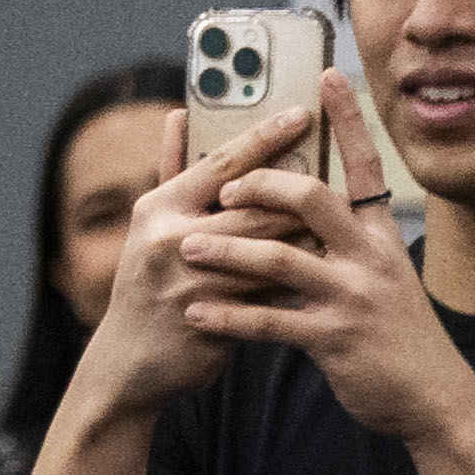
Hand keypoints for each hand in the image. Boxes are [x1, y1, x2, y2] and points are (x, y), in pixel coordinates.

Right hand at [56, 83, 336, 440]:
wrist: (130, 361)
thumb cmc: (149, 282)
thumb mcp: (150, 224)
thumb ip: (173, 168)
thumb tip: (182, 113)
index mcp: (158, 208)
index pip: (221, 161)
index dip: (266, 136)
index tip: (304, 113)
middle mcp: (171, 241)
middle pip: (257, 207)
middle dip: (303, 195)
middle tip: (343, 176)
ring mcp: (193, 283)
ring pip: (272, 252)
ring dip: (311, 239)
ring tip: (344, 223)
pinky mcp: (216, 321)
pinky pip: (272, 296)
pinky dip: (301, 282)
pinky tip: (327, 274)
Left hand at [163, 67, 472, 441]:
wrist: (432, 397)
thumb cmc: (394, 330)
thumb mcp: (379, 275)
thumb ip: (344, 240)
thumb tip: (298, 203)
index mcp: (379, 236)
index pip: (363, 166)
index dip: (347, 121)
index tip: (325, 76)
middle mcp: (370, 257)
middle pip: (313, 199)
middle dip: (262, 184)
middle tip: (223, 185)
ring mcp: (354, 297)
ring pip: (280, 258)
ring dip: (227, 249)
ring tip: (186, 246)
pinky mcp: (336, 339)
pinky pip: (271, 321)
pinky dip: (229, 316)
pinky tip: (196, 312)